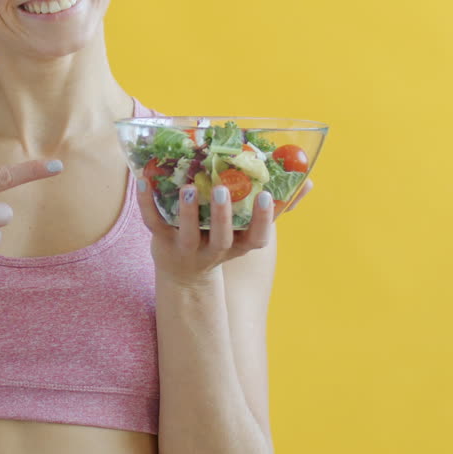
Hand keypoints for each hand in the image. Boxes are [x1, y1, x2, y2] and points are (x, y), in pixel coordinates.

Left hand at [136, 177, 313, 285]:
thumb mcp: (247, 228)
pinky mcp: (161, 242)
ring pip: (186, 233)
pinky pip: (153, 222)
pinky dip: (147, 202)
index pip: (256, 238)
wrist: (184, 273)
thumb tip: (308, 181)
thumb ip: (274, 205)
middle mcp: (213, 250)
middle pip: (221, 237)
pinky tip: (144, 180)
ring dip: (187, 211)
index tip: (267, 196)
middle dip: (222, 215)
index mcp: (238, 245)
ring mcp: (186, 249)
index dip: (263, 219)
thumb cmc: (221, 239)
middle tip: (221, 189)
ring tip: (188, 188)